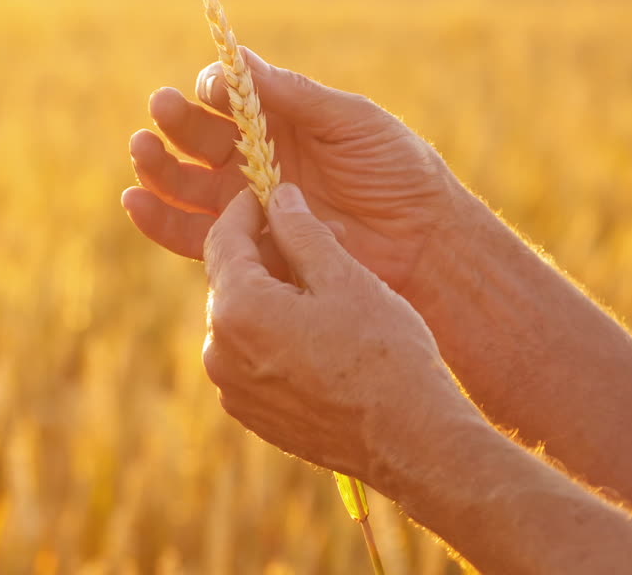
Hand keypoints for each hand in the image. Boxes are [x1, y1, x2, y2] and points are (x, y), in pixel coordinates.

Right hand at [123, 48, 464, 294]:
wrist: (423, 239)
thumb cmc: (396, 169)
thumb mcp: (351, 121)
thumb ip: (295, 97)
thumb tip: (242, 61)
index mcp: (282, 121)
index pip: (232, 99)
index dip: (216, 90)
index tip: (212, 89)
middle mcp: (258, 160)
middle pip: (200, 138)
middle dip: (177, 123)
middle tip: (160, 110)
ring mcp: (249, 205)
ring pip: (187, 184)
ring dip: (158, 167)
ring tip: (141, 149)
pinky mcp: (248, 248)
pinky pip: (193, 235)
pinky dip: (160, 220)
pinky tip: (135, 201)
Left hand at [201, 183, 477, 485]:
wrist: (411, 440)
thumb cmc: (385, 353)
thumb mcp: (344, 277)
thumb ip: (302, 231)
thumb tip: (278, 198)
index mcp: (238, 310)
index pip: (222, 239)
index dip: (247, 208)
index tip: (272, 192)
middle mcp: (220, 352)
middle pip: (231, 279)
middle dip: (267, 252)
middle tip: (317, 236)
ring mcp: (232, 389)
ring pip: (242, 318)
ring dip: (273, 293)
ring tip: (326, 285)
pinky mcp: (251, 414)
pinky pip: (252, 356)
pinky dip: (275, 333)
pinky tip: (320, 330)